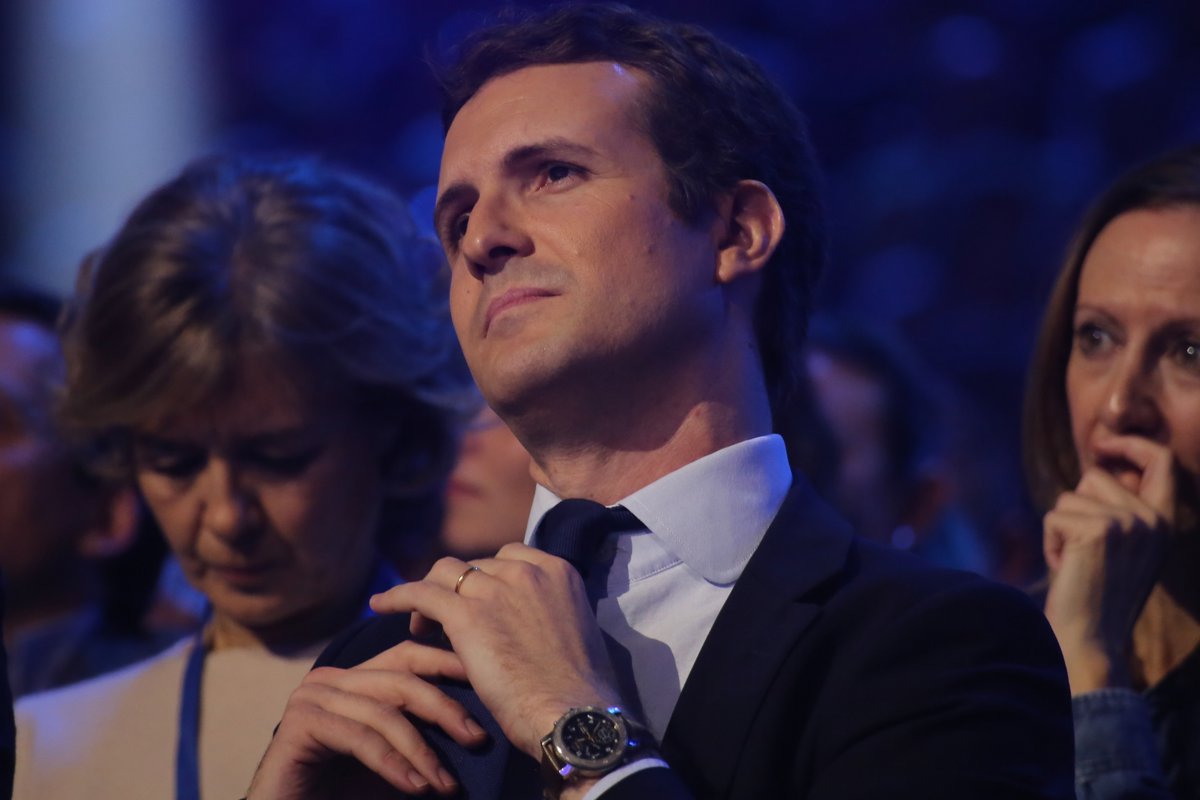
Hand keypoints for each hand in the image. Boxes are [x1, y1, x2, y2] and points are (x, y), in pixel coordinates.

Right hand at [246, 641, 487, 798]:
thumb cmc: (343, 795)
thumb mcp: (394, 762)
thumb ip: (422, 739)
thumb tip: (477, 730)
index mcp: (354, 679)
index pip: (407, 656)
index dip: (446, 664)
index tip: (485, 681)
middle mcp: (331, 679)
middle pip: (401, 679)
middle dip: (444, 708)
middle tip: (478, 739)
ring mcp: (312, 697)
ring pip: (384, 711)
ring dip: (422, 750)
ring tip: (447, 785)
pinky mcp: (300, 724)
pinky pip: (360, 738)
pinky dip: (393, 764)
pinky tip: (416, 788)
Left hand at [370, 543, 622, 758]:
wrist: (572, 713)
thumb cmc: (579, 690)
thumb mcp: (573, 629)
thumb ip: (547, 611)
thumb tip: (525, 622)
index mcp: (557, 571)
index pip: (509, 558)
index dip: (489, 579)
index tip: (480, 602)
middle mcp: (526, 570)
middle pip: (476, 566)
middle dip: (462, 590)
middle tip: (450, 623)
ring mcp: (495, 587)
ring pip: (446, 572)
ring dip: (433, 594)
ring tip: (422, 625)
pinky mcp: (466, 613)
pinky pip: (420, 592)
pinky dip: (397, 597)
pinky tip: (380, 605)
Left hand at [1042, 435, 1171, 692]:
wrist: (1089, 639)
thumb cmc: (1095, 593)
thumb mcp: (1122, 546)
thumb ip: (1121, 508)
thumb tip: (1100, 465)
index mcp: (1165, 521)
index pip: (1162, 460)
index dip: (1131, 442)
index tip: (1102, 444)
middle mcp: (1153, 519)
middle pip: (1095, 476)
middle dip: (1076, 508)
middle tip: (1083, 551)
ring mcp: (1129, 523)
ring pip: (1069, 495)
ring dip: (1060, 526)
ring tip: (1076, 562)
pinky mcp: (1098, 531)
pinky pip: (1052, 515)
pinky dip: (1049, 542)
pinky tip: (1066, 570)